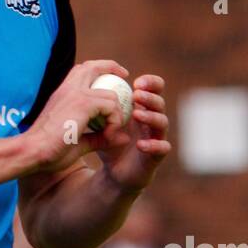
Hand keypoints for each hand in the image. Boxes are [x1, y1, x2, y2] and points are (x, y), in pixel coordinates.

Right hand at [23, 60, 130, 173]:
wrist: (33, 151)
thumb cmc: (50, 150)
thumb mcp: (79, 142)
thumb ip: (100, 138)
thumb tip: (123, 138)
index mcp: (63, 93)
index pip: (82, 72)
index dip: (100, 70)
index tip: (114, 79)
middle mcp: (68, 89)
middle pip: (93, 66)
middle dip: (112, 68)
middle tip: (124, 76)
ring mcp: (76, 93)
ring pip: (111, 94)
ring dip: (117, 113)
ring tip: (112, 131)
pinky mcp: (83, 103)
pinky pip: (111, 106)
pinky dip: (115, 121)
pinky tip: (108, 135)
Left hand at [94, 74, 170, 194]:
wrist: (113, 171)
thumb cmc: (108, 140)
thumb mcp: (100, 119)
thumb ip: (97, 101)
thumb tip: (84, 77)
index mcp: (141, 107)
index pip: (153, 88)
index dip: (149, 82)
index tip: (135, 81)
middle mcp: (152, 120)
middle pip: (159, 102)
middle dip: (149, 96)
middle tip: (136, 94)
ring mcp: (156, 137)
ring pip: (162, 122)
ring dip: (151, 116)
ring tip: (137, 114)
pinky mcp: (156, 156)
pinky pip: (162, 148)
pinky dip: (153, 145)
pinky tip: (140, 144)